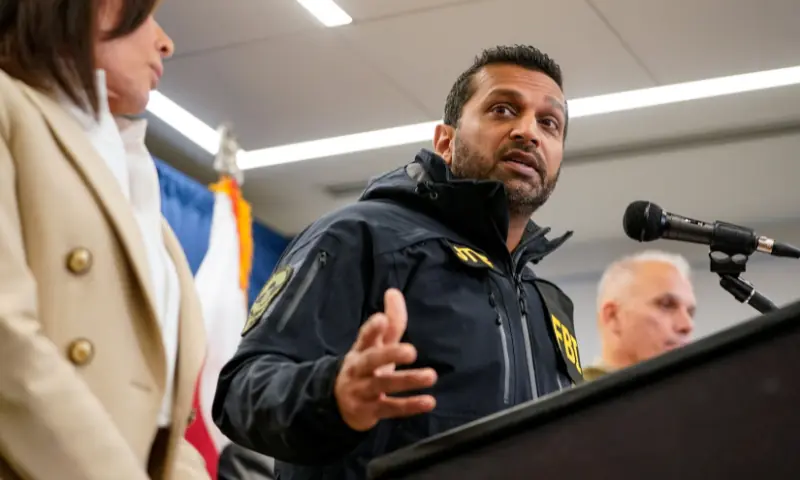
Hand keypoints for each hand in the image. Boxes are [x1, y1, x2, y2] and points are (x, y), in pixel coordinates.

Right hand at [334, 288, 436, 431]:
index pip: (364, 337)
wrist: (339, 404)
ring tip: (431, 376)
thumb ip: (391, 322)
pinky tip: (428, 401)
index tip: (381, 319)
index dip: (372, 328)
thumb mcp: (376, 346)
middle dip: (390, 355)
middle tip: (411, 351)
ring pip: (383, 385)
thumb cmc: (366, 368)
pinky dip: (409, 406)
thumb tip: (394, 291)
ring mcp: (362, 392)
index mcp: (361, 350)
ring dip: (407, 381)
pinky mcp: (370, 412)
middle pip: (372, 360)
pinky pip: (391, 408)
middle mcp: (358, 370)